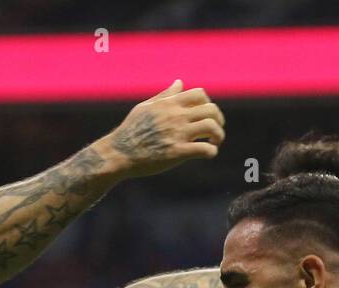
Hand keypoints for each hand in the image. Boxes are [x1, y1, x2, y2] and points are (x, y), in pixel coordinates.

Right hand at [96, 80, 224, 178]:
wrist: (120, 153)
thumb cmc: (131, 130)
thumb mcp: (146, 107)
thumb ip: (166, 95)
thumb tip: (180, 82)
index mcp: (169, 104)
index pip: (200, 94)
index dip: (208, 104)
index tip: (206, 116)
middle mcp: (176, 116)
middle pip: (211, 110)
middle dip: (219, 121)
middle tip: (215, 131)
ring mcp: (178, 134)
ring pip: (212, 127)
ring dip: (219, 136)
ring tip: (214, 143)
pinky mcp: (177, 152)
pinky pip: (204, 150)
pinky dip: (212, 152)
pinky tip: (208, 154)